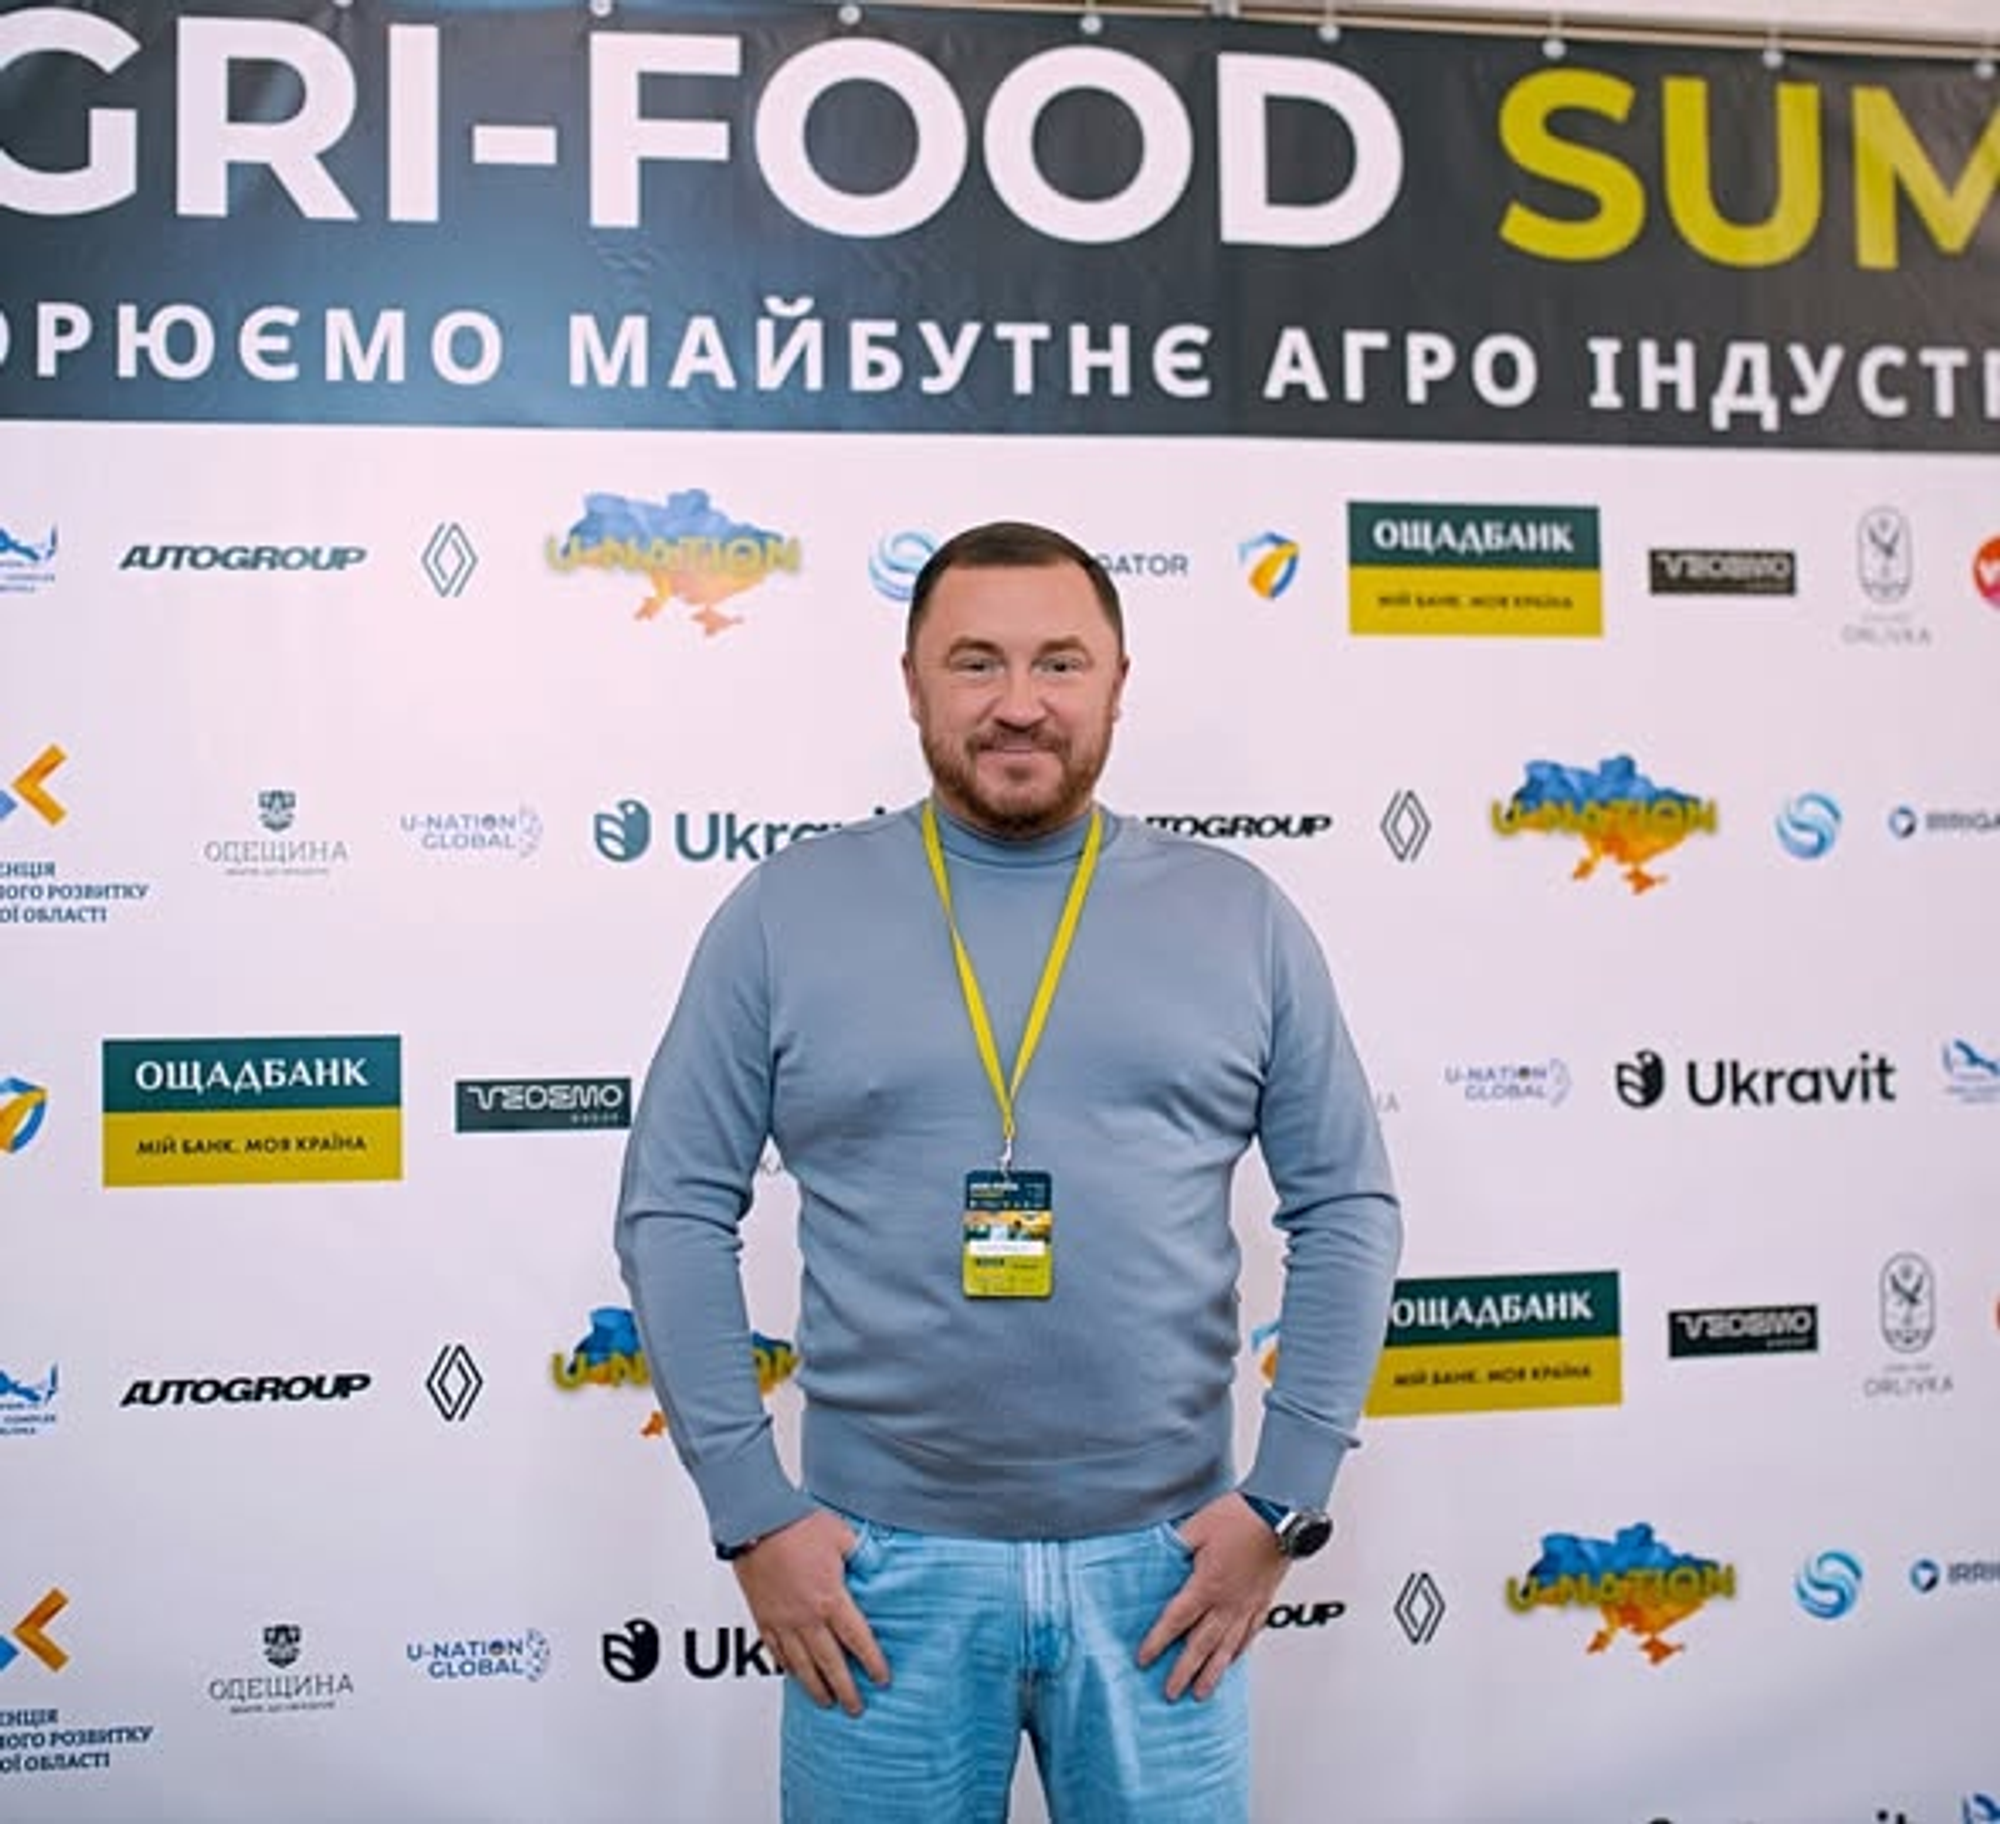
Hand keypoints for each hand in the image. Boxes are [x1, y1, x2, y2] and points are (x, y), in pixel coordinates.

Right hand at [732, 1510, 890, 1715]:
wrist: (757, 1522)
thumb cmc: (797, 1525)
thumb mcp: (843, 1536)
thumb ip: (862, 1556)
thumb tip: (877, 1566)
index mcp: (831, 1599)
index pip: (858, 1640)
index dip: (872, 1663)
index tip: (881, 1679)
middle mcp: (807, 1617)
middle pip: (831, 1663)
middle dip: (846, 1689)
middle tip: (855, 1708)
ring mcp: (783, 1621)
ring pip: (802, 1665)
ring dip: (816, 1687)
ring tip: (826, 1702)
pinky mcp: (764, 1618)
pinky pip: (776, 1652)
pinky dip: (788, 1668)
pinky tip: (795, 1675)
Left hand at [1135, 1493, 1286, 1702]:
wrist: (1282, 1514)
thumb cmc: (1242, 1516)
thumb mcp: (1197, 1526)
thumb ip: (1176, 1545)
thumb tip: (1159, 1555)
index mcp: (1207, 1585)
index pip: (1176, 1620)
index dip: (1158, 1642)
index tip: (1145, 1659)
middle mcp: (1228, 1602)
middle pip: (1200, 1645)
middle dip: (1183, 1671)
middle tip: (1171, 1693)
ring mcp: (1248, 1605)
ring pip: (1227, 1648)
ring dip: (1212, 1672)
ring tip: (1202, 1692)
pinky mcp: (1263, 1601)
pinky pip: (1250, 1634)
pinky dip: (1238, 1652)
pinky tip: (1233, 1660)